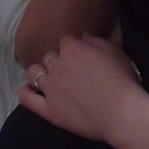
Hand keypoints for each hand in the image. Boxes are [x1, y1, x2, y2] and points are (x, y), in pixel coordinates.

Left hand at [16, 33, 145, 142]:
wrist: (121, 112)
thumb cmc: (123, 80)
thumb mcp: (115, 53)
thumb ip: (96, 41)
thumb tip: (81, 36)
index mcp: (72, 49)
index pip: (66, 42)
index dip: (74, 48)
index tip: (82, 56)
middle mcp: (57, 65)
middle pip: (50, 56)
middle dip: (58, 60)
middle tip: (71, 71)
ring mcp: (50, 88)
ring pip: (35, 72)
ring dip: (41, 72)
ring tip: (50, 78)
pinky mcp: (48, 109)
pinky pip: (27, 98)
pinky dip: (26, 92)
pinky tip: (29, 89)